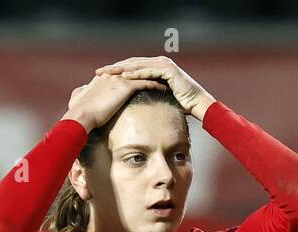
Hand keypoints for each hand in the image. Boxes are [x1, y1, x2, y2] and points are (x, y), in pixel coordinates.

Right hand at [63, 72, 167, 131]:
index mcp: (104, 77)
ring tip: (167, 80)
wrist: (81, 116)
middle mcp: (112, 74)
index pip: (124, 71)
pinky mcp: (125, 86)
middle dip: (148, 70)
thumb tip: (79, 92)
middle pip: (136, 68)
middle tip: (162, 74)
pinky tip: (165, 88)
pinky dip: (156, 84)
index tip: (146, 76)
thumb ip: (80, 93)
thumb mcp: (77, 99)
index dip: (135, 73)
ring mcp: (119, 78)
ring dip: (155, 76)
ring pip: (143, 73)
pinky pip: (146, 82)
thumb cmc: (78, 112)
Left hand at [94, 57, 215, 121]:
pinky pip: (148, 71)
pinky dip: (135, 73)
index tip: (101, 76)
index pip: (132, 67)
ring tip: (107, 73)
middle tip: (98, 72)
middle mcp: (158, 62)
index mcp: (154, 66)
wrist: (198, 103)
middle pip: (131, 63)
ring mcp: (163, 64)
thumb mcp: (160, 96)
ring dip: (121, 69)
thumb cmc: (181, 104)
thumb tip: (135, 102)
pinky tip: (124, 76)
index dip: (116, 71)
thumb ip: (148, 93)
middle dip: (114, 68)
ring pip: (137, 65)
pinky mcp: (168, 69)